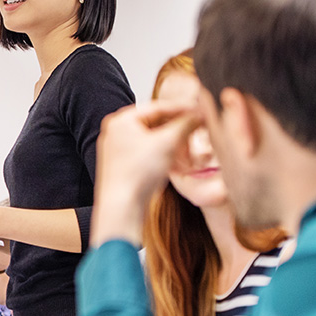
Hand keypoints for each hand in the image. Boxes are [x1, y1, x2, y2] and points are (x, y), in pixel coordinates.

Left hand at [92, 100, 202, 245]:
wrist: (122, 208)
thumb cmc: (137, 175)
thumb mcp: (168, 143)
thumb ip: (186, 123)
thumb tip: (199, 113)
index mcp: (120, 121)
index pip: (157, 107)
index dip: (182, 108)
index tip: (199, 110)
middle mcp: (115, 133)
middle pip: (154, 123)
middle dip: (177, 127)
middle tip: (197, 127)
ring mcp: (117, 151)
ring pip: (151, 140)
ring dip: (172, 142)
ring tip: (189, 146)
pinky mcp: (122, 167)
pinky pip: (146, 154)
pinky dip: (163, 154)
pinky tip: (177, 161)